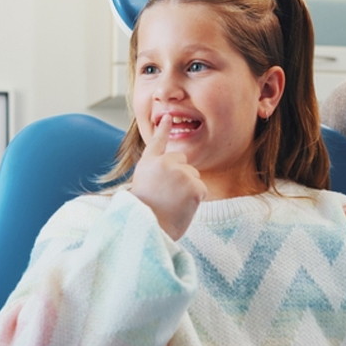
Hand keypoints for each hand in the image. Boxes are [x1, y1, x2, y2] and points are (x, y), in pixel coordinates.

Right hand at [129, 114, 206, 240]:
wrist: (146, 228)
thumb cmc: (144, 214)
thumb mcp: (144, 187)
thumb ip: (157, 174)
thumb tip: (174, 170)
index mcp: (148, 163)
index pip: (157, 142)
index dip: (163, 128)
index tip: (168, 116)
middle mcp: (164, 163)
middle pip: (184, 164)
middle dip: (181, 178)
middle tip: (166, 197)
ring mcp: (180, 172)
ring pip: (194, 177)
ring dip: (188, 190)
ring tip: (172, 204)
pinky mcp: (194, 185)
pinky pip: (201, 189)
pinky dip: (195, 200)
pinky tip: (181, 207)